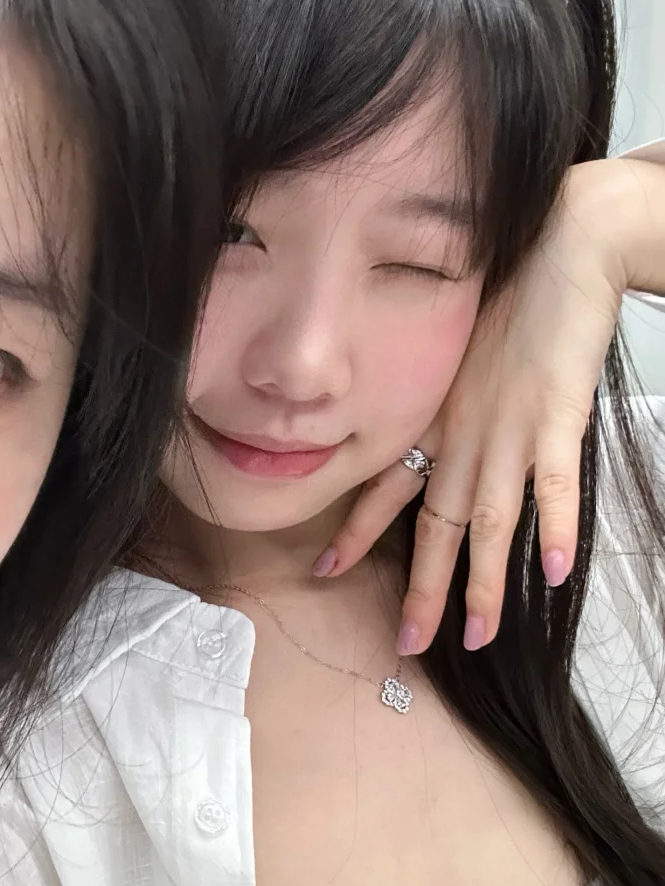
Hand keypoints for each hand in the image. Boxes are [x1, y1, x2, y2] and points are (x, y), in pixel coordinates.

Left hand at [316, 156, 664, 654]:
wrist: (559, 242)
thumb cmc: (509, 294)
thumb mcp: (455, 352)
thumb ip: (445, 400)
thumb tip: (437, 435)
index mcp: (433, 418)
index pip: (386, 486)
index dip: (356, 530)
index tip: (325, 569)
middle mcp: (461, 433)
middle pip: (435, 525)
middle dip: (420, 587)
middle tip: (406, 644)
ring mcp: (507, 428)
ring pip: (489, 521)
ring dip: (484, 582)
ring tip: (478, 636)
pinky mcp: (556, 416)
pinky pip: (554, 483)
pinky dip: (557, 529)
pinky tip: (552, 575)